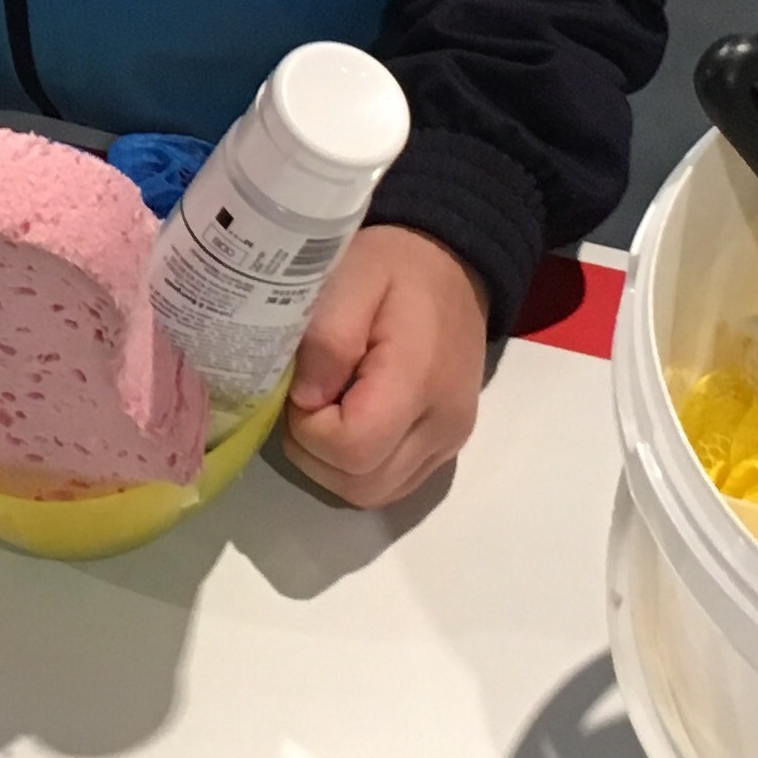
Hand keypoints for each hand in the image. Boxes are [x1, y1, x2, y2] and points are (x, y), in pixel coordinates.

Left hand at [282, 225, 489, 509]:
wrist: (454, 263)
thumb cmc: (397, 265)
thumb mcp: (352, 276)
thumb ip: (327, 337)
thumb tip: (306, 400)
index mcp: (419, 378)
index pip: (354, 447)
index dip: (311, 428)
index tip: (304, 386)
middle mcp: (443, 424)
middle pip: (361, 484)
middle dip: (316, 451)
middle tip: (310, 397)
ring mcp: (449, 441)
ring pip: (373, 493)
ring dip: (334, 464)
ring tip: (328, 408)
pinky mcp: (446, 446)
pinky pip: (392, 483)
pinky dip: (360, 466)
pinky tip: (351, 420)